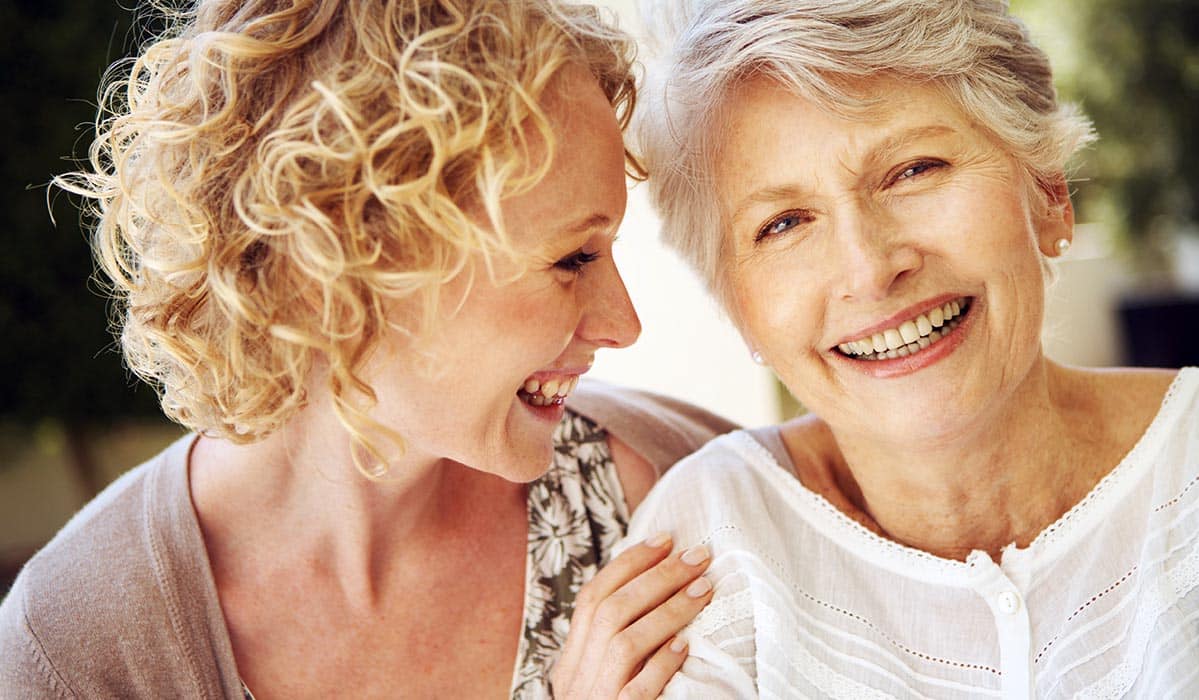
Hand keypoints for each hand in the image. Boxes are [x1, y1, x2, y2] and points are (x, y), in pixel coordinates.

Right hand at [549, 533, 713, 698]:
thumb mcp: (605, 680)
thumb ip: (617, 647)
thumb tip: (656, 593)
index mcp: (570, 664)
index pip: (591, 598)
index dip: (627, 564)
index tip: (665, 540)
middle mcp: (575, 680)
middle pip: (609, 611)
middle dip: (656, 576)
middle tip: (697, 556)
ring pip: (624, 643)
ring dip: (668, 610)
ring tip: (704, 589)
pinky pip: (637, 689)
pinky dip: (661, 663)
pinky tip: (686, 645)